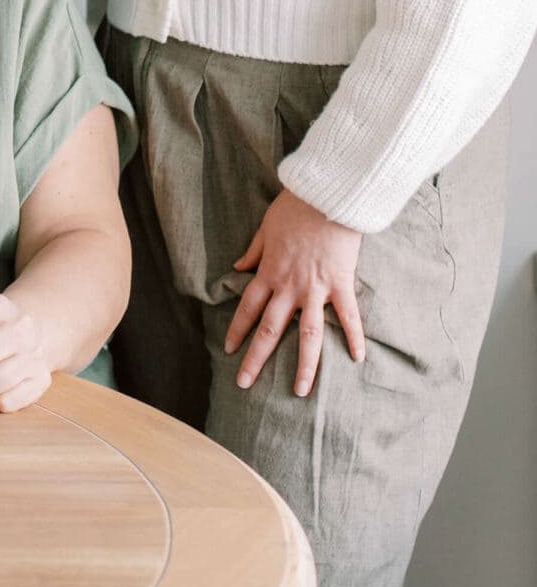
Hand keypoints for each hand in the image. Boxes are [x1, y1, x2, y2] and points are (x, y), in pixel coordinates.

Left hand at [225, 188, 365, 396]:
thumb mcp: (265, 227)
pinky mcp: (341, 284)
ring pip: (308, 335)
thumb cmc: (295, 207)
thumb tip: (238, 267)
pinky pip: (349, 317)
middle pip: (270, 330)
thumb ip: (253, 251)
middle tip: (245, 384)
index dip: (238, 331)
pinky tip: (358, 359)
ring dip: (303, 365)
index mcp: (269, 272)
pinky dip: (354, 338)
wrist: (327, 195)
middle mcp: (289, 287)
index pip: (248, 308)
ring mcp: (316, 289)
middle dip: (256, 359)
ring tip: (299, 391)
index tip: (229, 350)